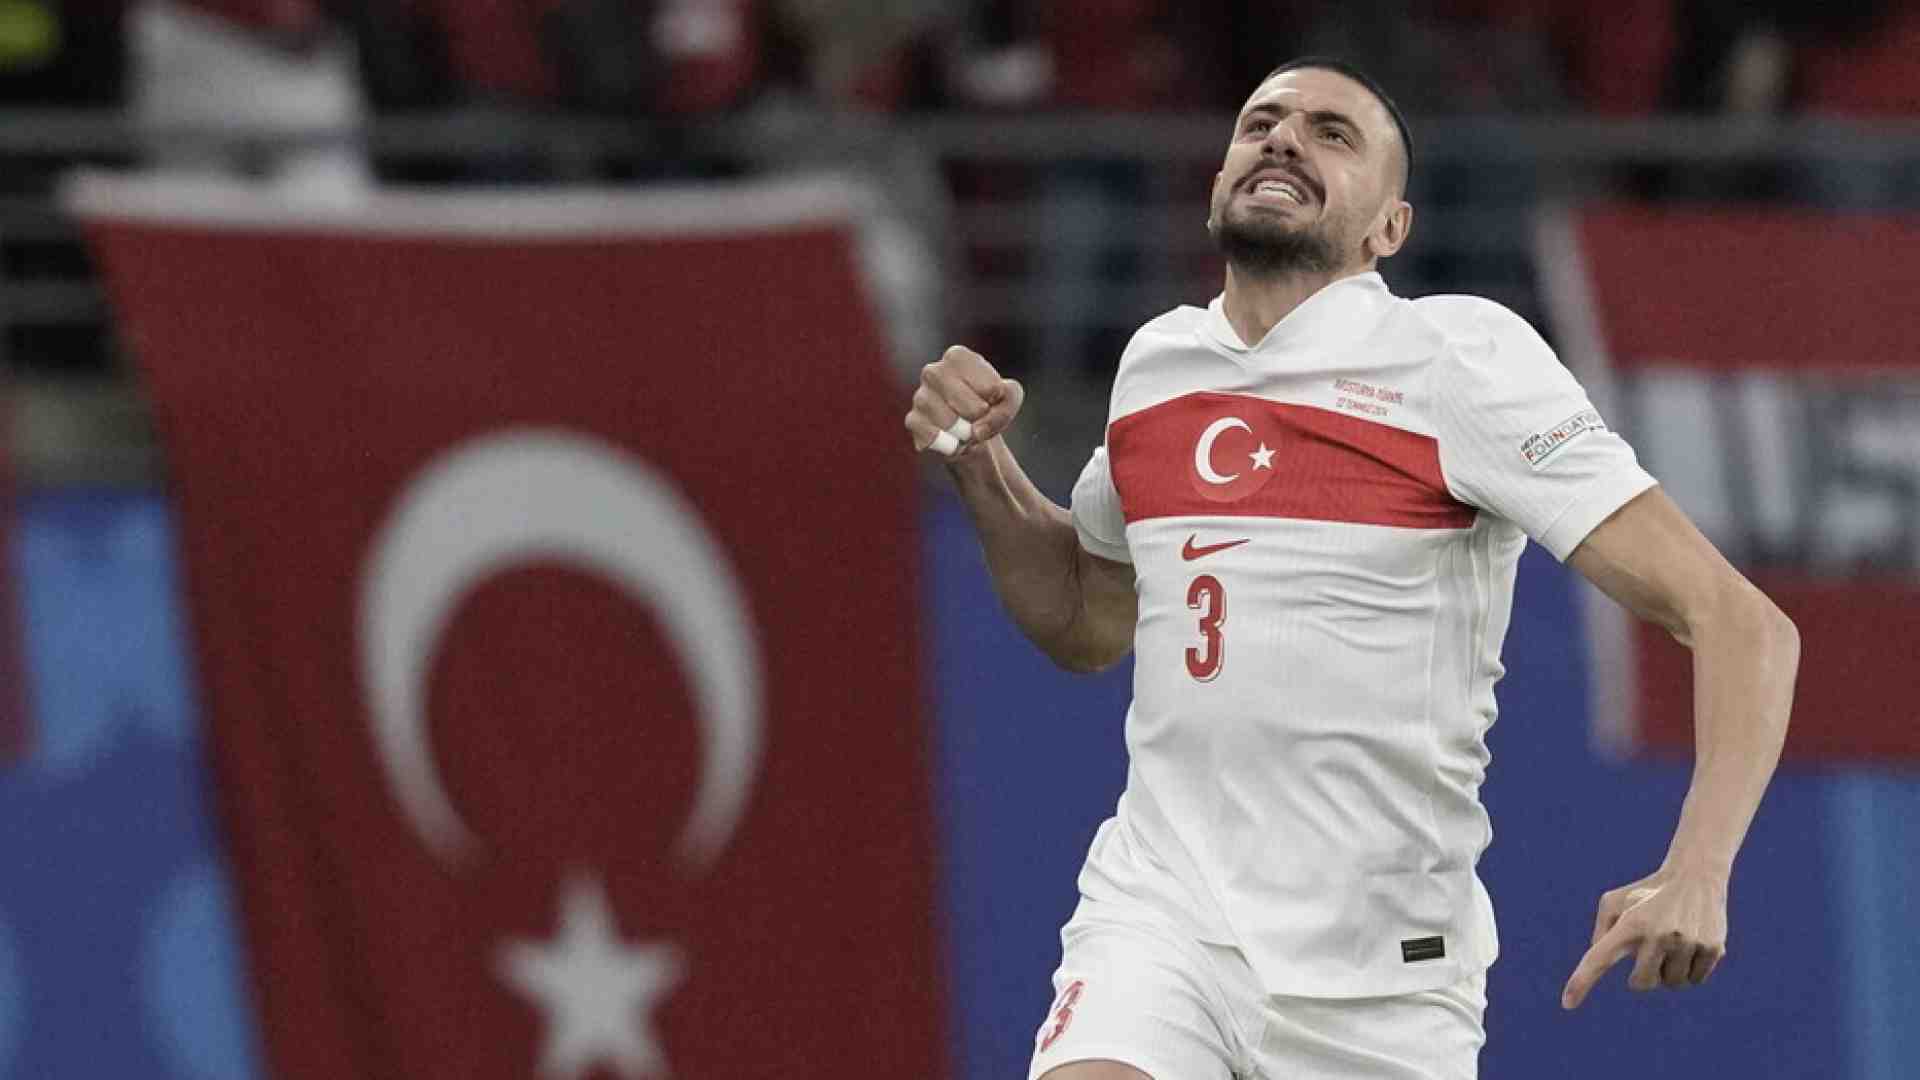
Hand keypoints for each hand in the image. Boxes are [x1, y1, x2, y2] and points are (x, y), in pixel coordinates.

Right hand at [904, 346, 1024, 460]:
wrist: (969, 431)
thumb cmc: (989, 405)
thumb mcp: (1009, 396)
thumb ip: (1007, 401)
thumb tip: (976, 430)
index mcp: (957, 357)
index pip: (990, 388)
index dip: (997, 400)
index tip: (991, 398)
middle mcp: (933, 371)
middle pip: (973, 409)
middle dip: (982, 421)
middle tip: (978, 417)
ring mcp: (920, 396)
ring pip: (953, 425)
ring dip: (966, 434)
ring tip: (964, 428)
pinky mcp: (913, 421)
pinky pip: (935, 438)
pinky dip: (950, 445)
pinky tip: (951, 440)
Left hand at [1561, 867, 1727, 1008]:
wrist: (1695, 876)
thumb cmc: (1646, 893)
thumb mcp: (1615, 901)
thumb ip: (1602, 932)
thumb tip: (1599, 964)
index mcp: (1630, 922)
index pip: (1600, 957)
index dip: (1582, 981)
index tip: (1567, 1003)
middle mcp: (1659, 933)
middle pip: (1642, 983)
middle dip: (1641, 977)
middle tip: (1648, 953)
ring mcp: (1688, 942)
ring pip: (1672, 983)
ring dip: (1669, 971)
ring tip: (1673, 942)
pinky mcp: (1713, 948)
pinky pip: (1695, 979)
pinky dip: (1690, 969)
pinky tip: (1692, 943)